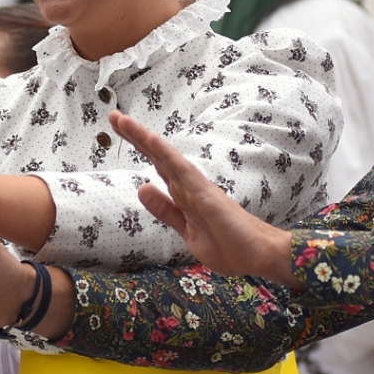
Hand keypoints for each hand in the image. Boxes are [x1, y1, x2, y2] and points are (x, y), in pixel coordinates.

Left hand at [107, 111, 294, 282]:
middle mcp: (191, 187)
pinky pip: (183, 173)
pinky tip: (152, 141)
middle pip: (159, 157)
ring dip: (146, 140)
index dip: (140, 148)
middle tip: (113, 116)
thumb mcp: (186, 231)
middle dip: (136, 137)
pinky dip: (167, 156)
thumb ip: (166, 210)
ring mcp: (199, 190)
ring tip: (124, 122)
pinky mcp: (207, 197)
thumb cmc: (230, 245)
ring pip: (167, 160)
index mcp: (185, 195)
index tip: (119, 128)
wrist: (260, 258)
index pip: (158, 166)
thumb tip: (143, 189)